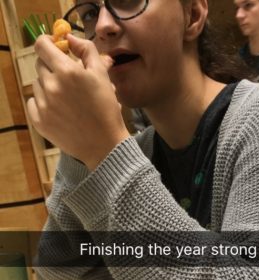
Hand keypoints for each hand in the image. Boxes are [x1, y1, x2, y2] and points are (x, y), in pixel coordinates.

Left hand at [26, 34, 129, 169]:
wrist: (104, 145)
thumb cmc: (106, 110)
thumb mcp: (103, 76)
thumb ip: (87, 51)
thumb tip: (69, 38)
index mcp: (67, 72)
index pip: (42, 45)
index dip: (47, 42)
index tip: (53, 46)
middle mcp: (51, 85)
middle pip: (40, 64)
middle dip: (53, 67)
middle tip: (69, 80)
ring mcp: (43, 103)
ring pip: (38, 84)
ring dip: (49, 86)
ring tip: (68, 99)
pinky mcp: (38, 119)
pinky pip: (34, 102)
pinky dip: (44, 103)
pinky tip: (61, 110)